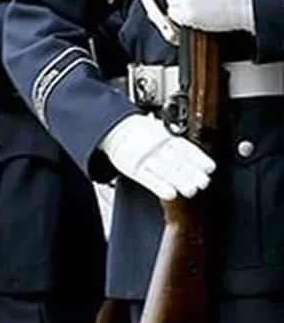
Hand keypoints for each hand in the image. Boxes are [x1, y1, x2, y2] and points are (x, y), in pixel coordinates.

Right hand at [99, 114, 214, 200]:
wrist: (113, 128)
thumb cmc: (139, 132)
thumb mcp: (160, 130)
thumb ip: (176, 143)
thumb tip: (200, 160)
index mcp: (164, 136)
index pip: (185, 148)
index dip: (198, 159)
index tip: (209, 168)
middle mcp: (155, 146)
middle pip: (176, 161)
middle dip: (191, 173)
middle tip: (203, 182)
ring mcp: (143, 157)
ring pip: (164, 170)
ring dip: (178, 181)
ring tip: (190, 190)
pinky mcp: (132, 168)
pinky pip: (147, 178)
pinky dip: (159, 186)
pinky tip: (170, 194)